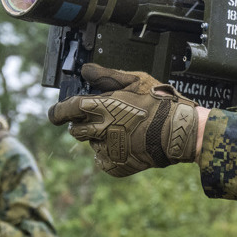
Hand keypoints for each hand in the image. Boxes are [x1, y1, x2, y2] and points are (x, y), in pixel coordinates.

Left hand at [48, 64, 200, 176]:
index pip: (64, 110)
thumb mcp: (135, 80)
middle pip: (75, 131)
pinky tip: (127, 145)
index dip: (58, 112)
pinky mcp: (115, 165)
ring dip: (100, 139)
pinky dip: (110, 154)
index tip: (57, 114)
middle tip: (99, 121)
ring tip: (123, 132)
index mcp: (99, 107)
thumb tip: (85, 70)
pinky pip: (103, 160)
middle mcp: (99, 129)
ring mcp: (107, 150)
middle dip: (81, 125)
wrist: (179, 132)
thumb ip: (106, 75)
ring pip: (92, 145)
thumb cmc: (160, 103)